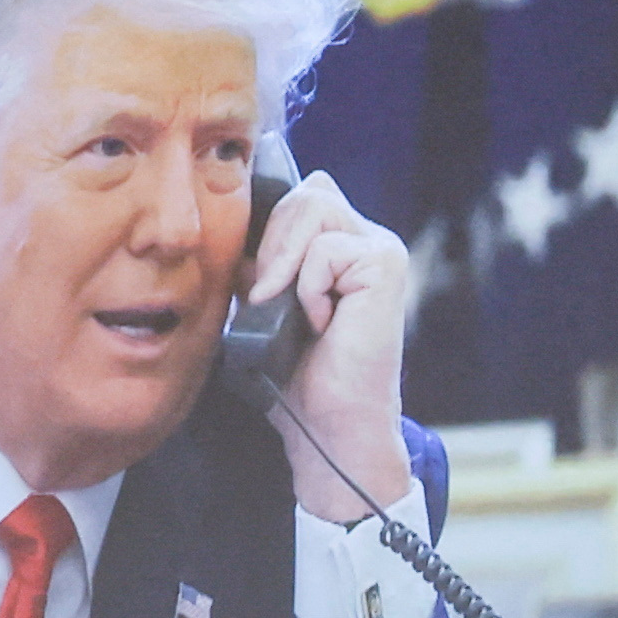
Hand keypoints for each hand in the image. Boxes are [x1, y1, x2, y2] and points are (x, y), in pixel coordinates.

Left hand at [250, 167, 420, 531]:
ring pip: (314, 208)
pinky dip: (308, 287)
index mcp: (339, 244)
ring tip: (287, 307)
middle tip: (265, 296)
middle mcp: (365, 239)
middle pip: (305, 194)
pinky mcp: (386, 263)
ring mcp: (380, 249)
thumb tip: (232, 224)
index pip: (298, 196)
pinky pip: (326, 249)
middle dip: (270, 242)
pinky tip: (319, 322)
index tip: (254, 280)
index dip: (267, 227)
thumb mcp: (262, 306)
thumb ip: (258, 262)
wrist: (327, 423)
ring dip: (285, 260)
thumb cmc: (295, 375)